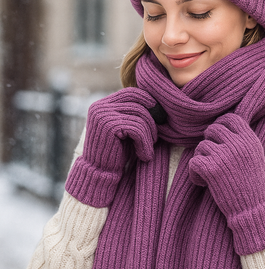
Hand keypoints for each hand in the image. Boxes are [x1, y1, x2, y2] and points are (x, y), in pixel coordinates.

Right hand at [65, 88, 157, 206]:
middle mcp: (100, 106)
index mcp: (104, 104)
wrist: (100, 175)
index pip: (132, 92)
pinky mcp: (108, 126)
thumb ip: (135, 113)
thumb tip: (157, 99)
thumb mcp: (127, 129)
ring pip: (140, 115)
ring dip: (149, 134)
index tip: (160, 119)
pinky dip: (145, 143)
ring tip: (148, 150)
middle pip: (137, 100)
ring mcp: (103, 114)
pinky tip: (144, 156)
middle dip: (152, 118)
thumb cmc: (118, 153)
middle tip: (156, 137)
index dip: (149, 102)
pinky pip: (137, 128)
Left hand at [189, 113, 264, 254]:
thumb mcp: (255, 155)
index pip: (230, 118)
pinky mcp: (211, 169)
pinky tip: (202, 182)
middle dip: (209, 142)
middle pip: (212, 129)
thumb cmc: (253, 184)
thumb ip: (242, 140)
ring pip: (201, 146)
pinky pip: (194, 161)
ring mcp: (224, 156)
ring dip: (202, 158)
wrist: (253, 209)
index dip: (220, 125)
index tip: (218, 138)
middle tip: (212, 157)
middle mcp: (237, 144)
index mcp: (249, 139)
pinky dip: (194, 173)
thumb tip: (222, 126)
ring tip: (210, 173)